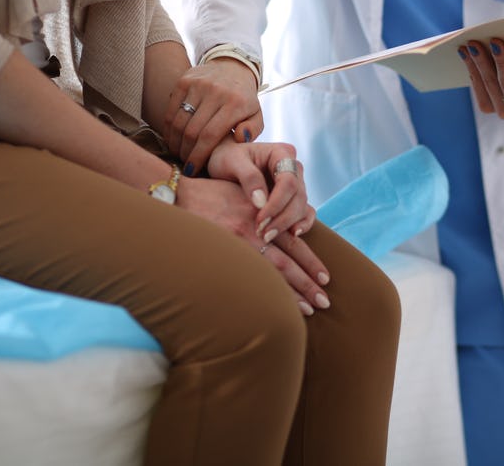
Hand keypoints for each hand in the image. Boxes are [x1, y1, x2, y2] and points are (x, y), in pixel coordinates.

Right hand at [163, 59, 262, 175]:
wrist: (233, 68)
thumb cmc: (244, 99)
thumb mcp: (257, 115)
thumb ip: (253, 130)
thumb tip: (240, 139)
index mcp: (235, 103)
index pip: (210, 135)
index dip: (198, 156)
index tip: (192, 170)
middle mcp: (216, 92)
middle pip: (192, 131)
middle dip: (186, 152)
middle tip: (185, 163)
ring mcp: (198, 85)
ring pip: (179, 122)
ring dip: (175, 142)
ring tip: (178, 153)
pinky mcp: (184, 80)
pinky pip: (171, 109)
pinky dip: (169, 128)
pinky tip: (172, 138)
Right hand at [176, 174, 328, 316]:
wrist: (177, 194)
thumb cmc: (209, 195)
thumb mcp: (242, 195)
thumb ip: (262, 211)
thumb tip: (279, 230)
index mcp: (264, 215)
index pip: (294, 242)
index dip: (311, 262)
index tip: (326, 278)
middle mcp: (256, 228)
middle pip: (289, 260)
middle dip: (308, 282)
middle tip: (325, 301)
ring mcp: (239, 241)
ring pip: (273, 271)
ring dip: (292, 292)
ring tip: (309, 309)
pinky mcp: (224, 250)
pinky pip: (249, 275)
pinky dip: (265, 290)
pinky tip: (273, 307)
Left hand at [207, 140, 315, 238]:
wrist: (223, 165)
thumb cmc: (226, 158)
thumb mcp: (231, 161)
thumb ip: (248, 177)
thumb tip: (261, 202)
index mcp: (281, 153)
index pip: (288, 180)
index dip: (277, 202)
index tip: (261, 219)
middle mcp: (293, 168)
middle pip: (298, 196)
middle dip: (282, 217)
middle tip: (263, 234)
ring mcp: (295, 184)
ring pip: (302, 206)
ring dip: (288, 224)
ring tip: (268, 237)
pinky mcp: (292, 199)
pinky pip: (305, 213)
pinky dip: (302, 225)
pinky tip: (292, 235)